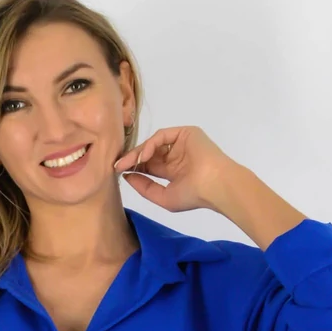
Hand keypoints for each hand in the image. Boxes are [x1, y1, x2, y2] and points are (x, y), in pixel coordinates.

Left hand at [113, 126, 234, 213]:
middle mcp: (176, 155)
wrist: (214, 186)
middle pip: (149, 154)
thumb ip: (144, 187)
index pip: (149, 166)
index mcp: (173, 171)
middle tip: (116, 166)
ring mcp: (181, 143)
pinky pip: (162, 136)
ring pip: (153, 144)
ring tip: (125, 163)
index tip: (118, 172)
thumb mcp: (163, 197)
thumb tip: (127, 176)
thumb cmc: (193, 195)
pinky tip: (143, 155)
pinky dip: (150, 144)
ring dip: (138, 152)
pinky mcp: (185, 133)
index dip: (133, 168)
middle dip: (132, 159)